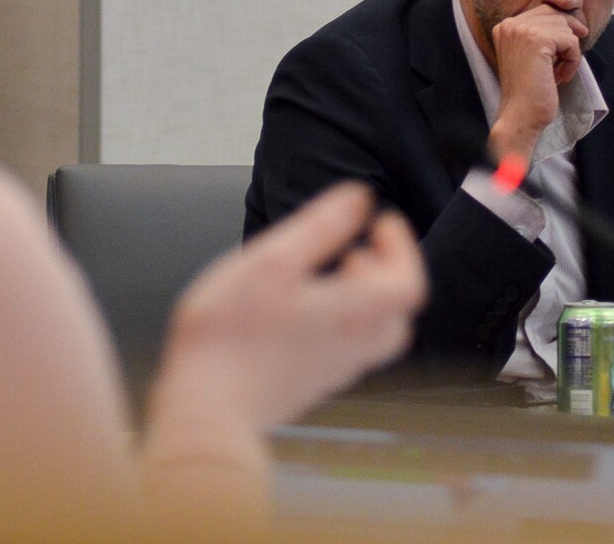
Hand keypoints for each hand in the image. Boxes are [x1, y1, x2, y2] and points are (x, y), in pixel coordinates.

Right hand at [150, 182, 426, 429]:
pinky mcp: (313, 386)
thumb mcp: (274, 261)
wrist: (205, 415)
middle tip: (355, 251)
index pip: (409, 280)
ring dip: (365, 297)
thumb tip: (361, 197)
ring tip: (329, 278)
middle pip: (398, 310)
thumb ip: (321, 226)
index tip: (379, 222)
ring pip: (376, 332)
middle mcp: (358, 345)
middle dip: (386, 272)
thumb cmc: (232, 334)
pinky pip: (348, 349)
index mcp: (358, 312)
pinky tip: (304, 312)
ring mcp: (337, 371)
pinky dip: (343, 321)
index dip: (401, 246)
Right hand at [488, 5, 587, 161]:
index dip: (561, 28)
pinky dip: (573, 61)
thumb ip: (544, 35)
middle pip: (555, 15)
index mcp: (505, 26)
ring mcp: (522, 30)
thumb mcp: (533, 56)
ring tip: (560, 73)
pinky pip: (571, 42)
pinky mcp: (538, 40)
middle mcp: (510, 24)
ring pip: (565, 28)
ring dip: (570, 52)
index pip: (543, 11)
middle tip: (567, 60)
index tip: (567, 47)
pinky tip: (561, 77)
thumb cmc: (529, 91)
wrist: (520, 116)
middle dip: (568, 36)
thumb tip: (576, 23)